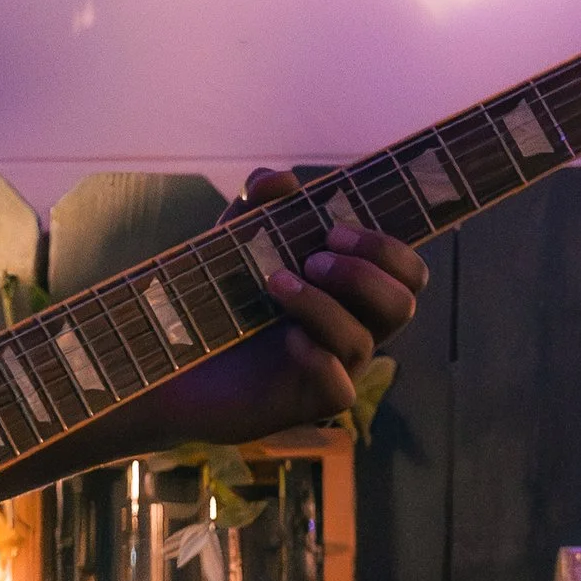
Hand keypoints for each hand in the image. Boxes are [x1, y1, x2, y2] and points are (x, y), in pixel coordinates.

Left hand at [146, 168, 425, 450]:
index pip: (406, 271)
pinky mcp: (309, 401)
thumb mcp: (237, 238)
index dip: (387, 247)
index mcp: (350, 289)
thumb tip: (281, 179)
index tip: (333, 229)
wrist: (173, 355)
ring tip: (275, 284)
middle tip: (313, 259)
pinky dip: (316, 355)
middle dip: (363, 273)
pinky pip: (340, 387)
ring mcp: (335, 367)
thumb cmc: (220, 295)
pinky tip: (285, 337)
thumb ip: (260, 203)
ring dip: (322, 304)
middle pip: (403, 303)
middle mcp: (352, 327)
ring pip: (364, 340)